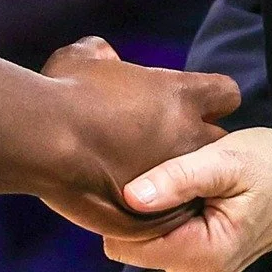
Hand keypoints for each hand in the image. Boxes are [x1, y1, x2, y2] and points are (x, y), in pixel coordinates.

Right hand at [37, 38, 239, 240]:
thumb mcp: (84, 57)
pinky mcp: (155, 213)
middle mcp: (188, 136)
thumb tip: (105, 58)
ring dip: (179, 181)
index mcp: (179, 94)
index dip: (210, 98)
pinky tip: (127, 202)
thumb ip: (104, 55)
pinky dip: (155, 211)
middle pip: (221, 143)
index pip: (226, 94)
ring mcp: (174, 178)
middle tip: (167, 144)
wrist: (45, 139)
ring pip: (198, 185)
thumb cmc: (65, 91)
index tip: (189, 103)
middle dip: (199, 144)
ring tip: (145, 178)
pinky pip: (169, 216)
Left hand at [102, 128, 271, 271]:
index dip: (122, 212)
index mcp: (204, 257)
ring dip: (154, 215)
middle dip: (140, 213)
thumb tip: (130, 197)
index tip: (125, 178)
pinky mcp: (200, 269)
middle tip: (159, 175)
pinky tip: (182, 196)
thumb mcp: (228, 159)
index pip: (130, 246)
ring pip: (146, 246)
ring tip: (173, 182)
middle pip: (134, 248)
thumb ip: (180, 178)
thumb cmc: (271, 164)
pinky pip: (164, 244)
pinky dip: (168, 220)